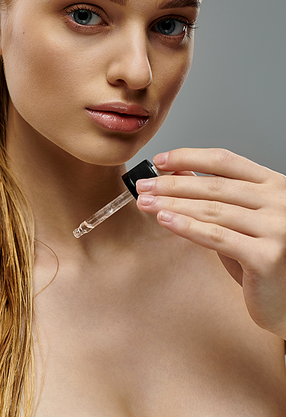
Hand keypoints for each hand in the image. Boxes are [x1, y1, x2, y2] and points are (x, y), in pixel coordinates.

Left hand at [136, 148, 285, 336]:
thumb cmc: (264, 258)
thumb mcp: (240, 219)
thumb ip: (215, 196)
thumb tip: (177, 171)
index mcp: (274, 185)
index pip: (225, 161)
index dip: (189, 157)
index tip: (160, 161)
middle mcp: (280, 202)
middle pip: (214, 186)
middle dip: (172, 184)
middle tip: (144, 185)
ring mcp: (276, 229)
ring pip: (212, 210)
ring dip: (173, 204)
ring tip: (147, 203)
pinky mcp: (266, 257)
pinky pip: (216, 237)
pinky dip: (186, 226)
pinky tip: (165, 220)